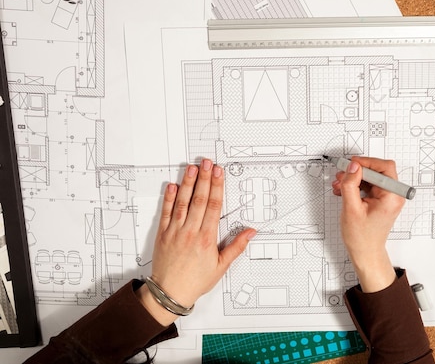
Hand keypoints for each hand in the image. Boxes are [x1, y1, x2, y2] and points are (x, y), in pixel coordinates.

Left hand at [138, 159, 255, 324]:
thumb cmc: (195, 281)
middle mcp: (191, 231)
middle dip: (204, 178)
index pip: (214, 206)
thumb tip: (250, 232)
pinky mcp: (163, 234)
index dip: (217, 186)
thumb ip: (236, 247)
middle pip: (199, 199)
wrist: (169, 293)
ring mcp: (175, 231)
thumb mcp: (221, 266)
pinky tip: (173, 186)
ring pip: (183, 202)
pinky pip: (166, 212)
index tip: (219, 173)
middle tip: (207, 163)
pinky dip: (169, 198)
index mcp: (206, 238)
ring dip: (188, 183)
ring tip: (191, 168)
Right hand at [332, 156, 403, 292]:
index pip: (384, 168)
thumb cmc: (362, 237)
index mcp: (391, 196)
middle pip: (377, 171)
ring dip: (354, 178)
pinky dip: (355, 186)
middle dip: (358, 171)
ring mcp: (387, 198)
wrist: (365, 252)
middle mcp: (393, 195)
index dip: (367, 162)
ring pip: (370, 177)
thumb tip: (352, 166)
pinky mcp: (380, 200)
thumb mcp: (351, 208)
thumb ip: (350, 184)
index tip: (351, 164)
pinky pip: (368, 185)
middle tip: (342, 174)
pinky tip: (344, 190)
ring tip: (340, 185)